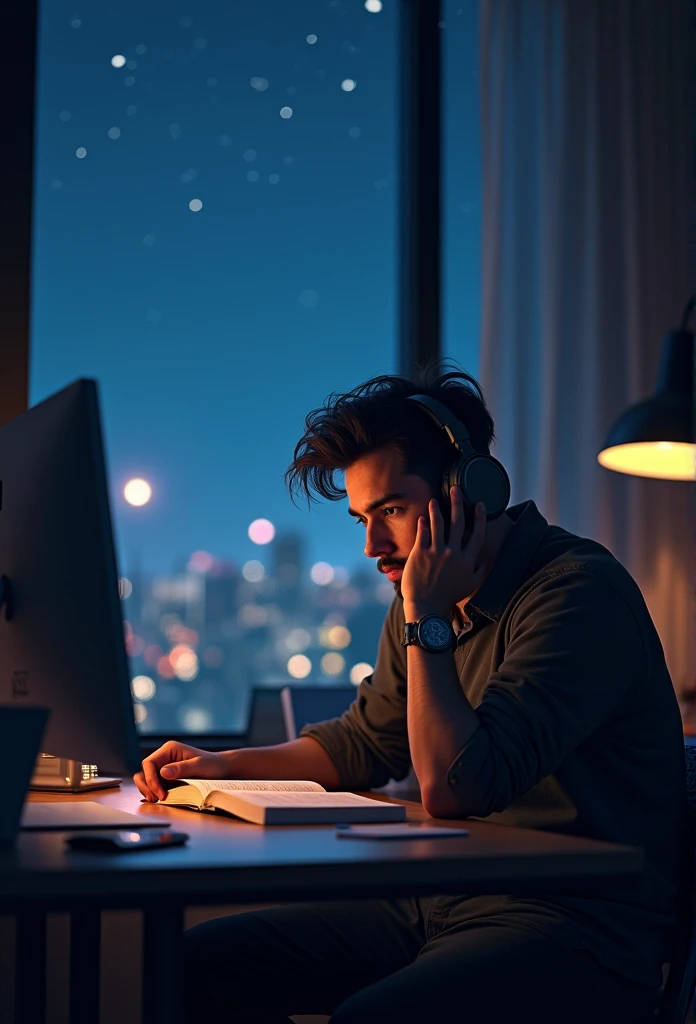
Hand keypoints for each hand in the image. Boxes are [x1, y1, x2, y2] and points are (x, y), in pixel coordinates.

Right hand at [133, 740, 229, 801]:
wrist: (221, 769)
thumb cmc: (212, 765)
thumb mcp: (199, 766)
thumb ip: (181, 768)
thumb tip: (163, 772)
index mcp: (169, 749)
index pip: (149, 763)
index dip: (151, 779)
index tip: (160, 794)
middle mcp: (164, 757)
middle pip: (144, 771)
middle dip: (146, 786)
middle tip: (155, 799)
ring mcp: (164, 766)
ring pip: (146, 778)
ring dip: (148, 789)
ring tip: (156, 800)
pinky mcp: (166, 777)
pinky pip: (154, 784)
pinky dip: (153, 791)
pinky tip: (159, 799)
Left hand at [400, 488, 488, 618]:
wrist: (427, 607)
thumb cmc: (449, 597)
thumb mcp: (471, 585)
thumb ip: (482, 569)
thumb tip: (490, 557)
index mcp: (467, 560)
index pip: (477, 534)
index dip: (479, 518)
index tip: (479, 504)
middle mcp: (453, 554)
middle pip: (458, 523)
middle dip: (457, 504)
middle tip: (455, 490)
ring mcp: (436, 552)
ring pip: (438, 524)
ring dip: (436, 509)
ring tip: (434, 500)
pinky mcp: (420, 554)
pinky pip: (423, 533)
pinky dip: (423, 523)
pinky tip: (423, 516)